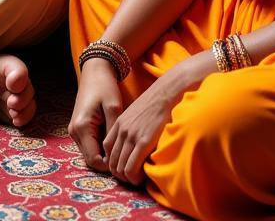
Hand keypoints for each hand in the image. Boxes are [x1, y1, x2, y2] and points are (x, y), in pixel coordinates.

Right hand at [69, 58, 124, 171]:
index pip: (95, 161)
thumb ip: (114, 134)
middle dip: (108, 162)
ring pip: (90, 154)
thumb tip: (118, 156)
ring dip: (105, 154)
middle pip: (91, 160)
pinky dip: (101, 147)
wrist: (95, 71)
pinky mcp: (78, 127)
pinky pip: (90, 145)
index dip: (111, 166)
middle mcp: (74, 132)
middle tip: (126, 154)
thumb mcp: (114, 108)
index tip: (127, 159)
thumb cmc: (105, 87)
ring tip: (121, 145)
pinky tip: (113, 138)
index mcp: (81, 127)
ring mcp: (74, 130)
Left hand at [102, 53, 209, 185]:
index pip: (107, 149)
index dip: (114, 161)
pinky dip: (134, 177)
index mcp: (119, 123)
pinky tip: (141, 179)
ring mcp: (131, 136)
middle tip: (131, 178)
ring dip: (127, 178)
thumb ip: (131, 128)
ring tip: (137, 180)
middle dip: (119, 174)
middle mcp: (122, 130)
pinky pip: (131, 167)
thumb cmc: (156, 105)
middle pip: (112, 161)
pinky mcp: (143, 141)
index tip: (125, 167)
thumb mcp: (137, 115)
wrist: (167, 93)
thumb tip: (133, 145)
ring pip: (120, 167)